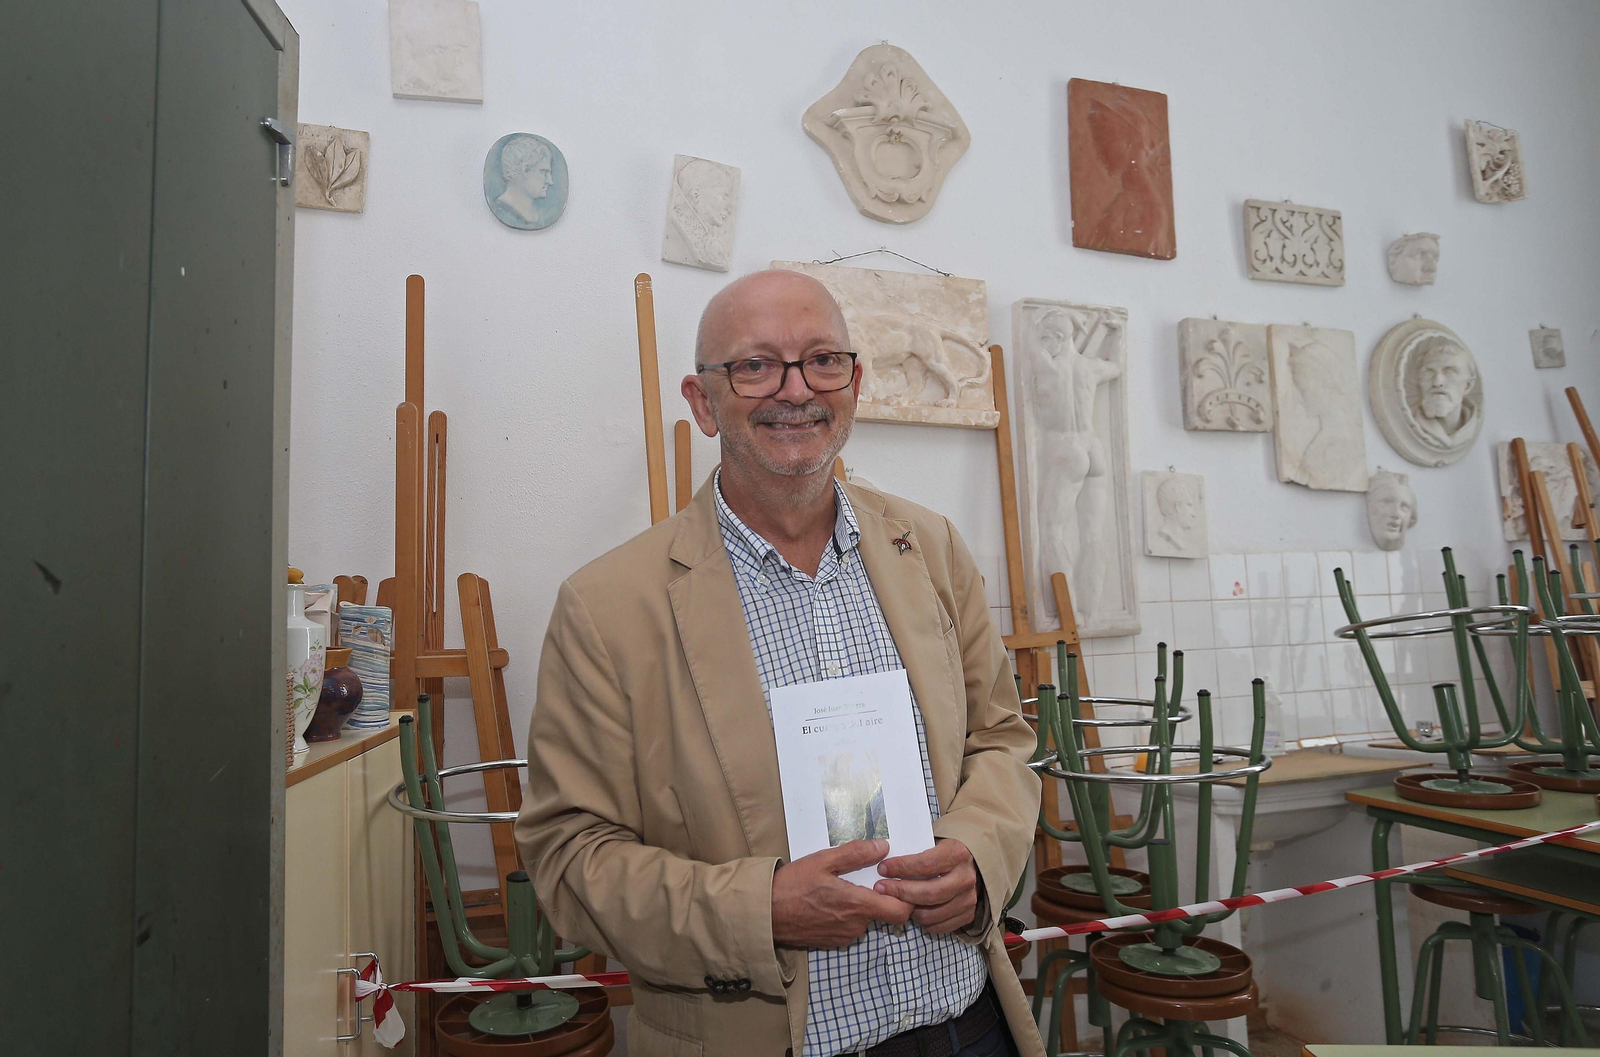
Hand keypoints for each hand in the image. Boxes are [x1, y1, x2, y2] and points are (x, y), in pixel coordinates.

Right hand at [771, 839, 914, 949]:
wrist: (765, 915)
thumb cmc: (792, 885)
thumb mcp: (822, 861)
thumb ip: (855, 854)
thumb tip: (884, 847)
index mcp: (858, 904)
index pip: (902, 911)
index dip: (906, 898)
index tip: (895, 882)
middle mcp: (855, 926)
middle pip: (885, 915)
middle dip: (882, 898)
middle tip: (868, 879)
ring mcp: (844, 937)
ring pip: (867, 921)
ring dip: (862, 906)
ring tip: (843, 887)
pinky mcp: (833, 943)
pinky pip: (851, 928)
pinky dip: (848, 916)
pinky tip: (831, 902)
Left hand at [872, 838, 978, 934]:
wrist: (976, 862)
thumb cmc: (947, 851)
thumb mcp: (936, 841)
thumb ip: (916, 850)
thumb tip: (886, 862)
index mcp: (957, 853)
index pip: (925, 864)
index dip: (901, 868)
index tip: (883, 869)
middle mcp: (966, 877)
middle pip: (929, 893)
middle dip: (901, 892)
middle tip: (881, 888)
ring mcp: (969, 898)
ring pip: (932, 913)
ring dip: (910, 910)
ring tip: (898, 901)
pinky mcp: (968, 914)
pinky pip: (940, 926)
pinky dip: (924, 922)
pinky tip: (915, 911)